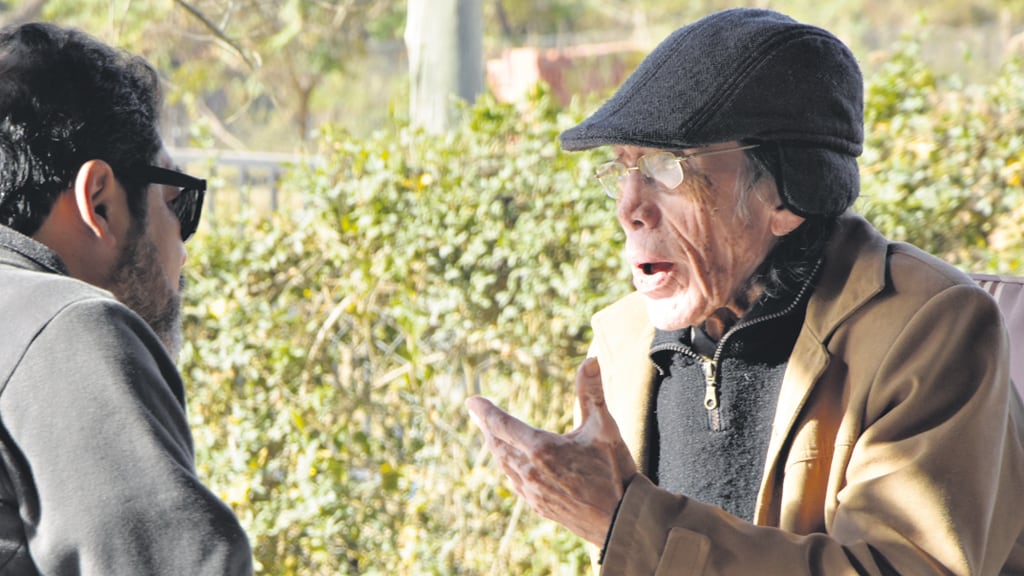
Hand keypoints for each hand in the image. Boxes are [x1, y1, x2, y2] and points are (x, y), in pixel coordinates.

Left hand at [465, 357, 637, 543]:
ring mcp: (533, 492)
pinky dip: (507, 466)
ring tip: (490, 434)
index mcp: (542, 448)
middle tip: (476, 413)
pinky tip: (510, 464)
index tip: (472, 401)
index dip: (485, 411)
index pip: (502, 424)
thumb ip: (592, 392)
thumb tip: (591, 359)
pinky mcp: (539, 505)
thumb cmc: (615, 471)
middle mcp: (531, 471)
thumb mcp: (604, 427)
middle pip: (497, 444)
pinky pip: (514, 482)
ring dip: (495, 446)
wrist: (623, 520)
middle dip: (486, 426)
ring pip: (504, 464)